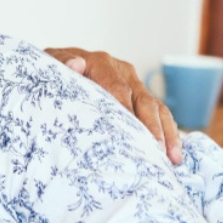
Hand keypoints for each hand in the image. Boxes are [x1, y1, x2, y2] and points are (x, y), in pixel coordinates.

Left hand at [45, 47, 182, 164]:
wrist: (55, 65)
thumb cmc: (48, 72)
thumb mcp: (48, 66)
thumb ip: (60, 64)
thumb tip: (76, 65)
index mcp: (100, 63)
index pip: (117, 89)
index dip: (126, 111)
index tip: (132, 134)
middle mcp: (121, 71)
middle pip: (143, 100)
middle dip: (152, 128)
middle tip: (157, 151)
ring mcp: (133, 83)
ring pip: (156, 108)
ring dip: (167, 133)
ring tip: (173, 159)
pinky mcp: (138, 95)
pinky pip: (158, 113)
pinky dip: (167, 132)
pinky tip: (173, 154)